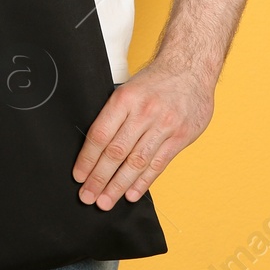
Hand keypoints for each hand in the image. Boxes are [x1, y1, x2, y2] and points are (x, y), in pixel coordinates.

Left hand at [72, 55, 215, 208]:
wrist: (190, 68)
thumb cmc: (154, 81)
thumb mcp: (128, 88)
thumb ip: (114, 115)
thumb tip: (93, 148)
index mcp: (124, 99)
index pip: (100, 135)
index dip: (87, 159)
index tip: (79, 176)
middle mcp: (144, 113)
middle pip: (116, 152)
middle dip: (99, 178)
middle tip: (88, 197)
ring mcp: (164, 125)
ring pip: (137, 162)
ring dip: (119, 185)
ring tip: (106, 201)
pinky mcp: (180, 136)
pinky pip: (158, 164)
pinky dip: (143, 182)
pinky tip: (131, 194)